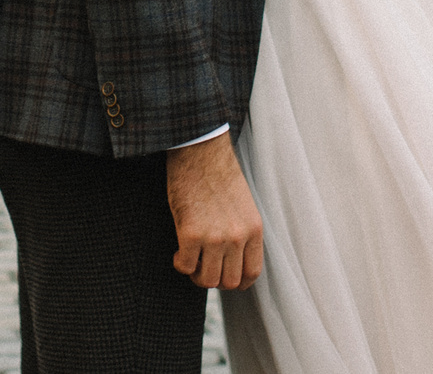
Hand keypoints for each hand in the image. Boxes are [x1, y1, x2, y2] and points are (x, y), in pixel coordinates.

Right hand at [167, 133, 263, 289]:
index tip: (225, 277)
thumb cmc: (219, 174)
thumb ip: (242, 232)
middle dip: (214, 279)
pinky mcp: (190, 233)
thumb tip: (233, 260)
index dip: (238, 281)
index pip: (252, 273)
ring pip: (207, 279)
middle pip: (229, 281)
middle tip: (203, 266)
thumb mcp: (243, 205)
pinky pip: (185, 266)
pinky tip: (178, 250)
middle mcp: (237, 237)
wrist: (200, 150)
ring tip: (190, 259)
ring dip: (196, 274)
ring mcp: (215, 237)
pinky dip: (180, 263)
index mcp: (254, 229)